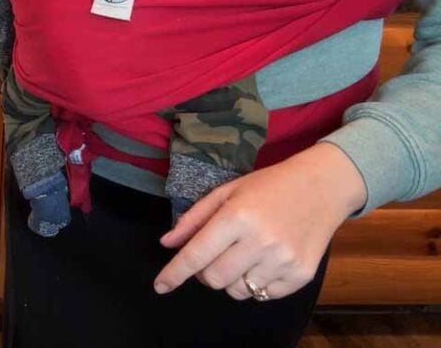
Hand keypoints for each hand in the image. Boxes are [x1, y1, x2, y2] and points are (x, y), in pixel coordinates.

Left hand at [154, 143, 366, 300]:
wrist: (322, 187)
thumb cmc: (269, 186)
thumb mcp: (227, 192)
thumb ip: (194, 219)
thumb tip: (167, 243)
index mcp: (237, 217)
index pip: (197, 255)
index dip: (174, 273)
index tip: (160, 286)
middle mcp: (261, 242)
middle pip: (214, 279)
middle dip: (204, 272)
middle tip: (213, 255)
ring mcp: (283, 261)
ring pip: (237, 291)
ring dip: (231, 279)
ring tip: (242, 254)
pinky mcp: (301, 275)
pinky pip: (263, 296)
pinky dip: (255, 284)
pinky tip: (263, 260)